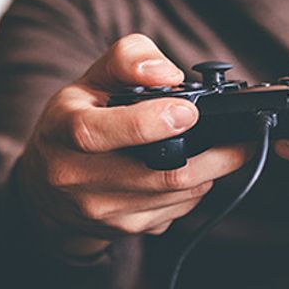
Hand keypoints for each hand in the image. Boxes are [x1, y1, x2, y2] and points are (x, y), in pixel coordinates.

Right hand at [11, 34, 252, 257]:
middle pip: (158, 174)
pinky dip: (195, 190)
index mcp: (63, 131)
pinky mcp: (125, 229)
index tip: (188, 112)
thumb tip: (169, 75)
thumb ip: (129, 59)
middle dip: (211, 155)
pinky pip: (176, 211)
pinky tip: (193, 171)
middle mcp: (77, 177)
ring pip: (176, 195)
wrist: (48, 187)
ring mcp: (102, 210)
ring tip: (222, 150)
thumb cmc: (75, 121)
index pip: (97, 132)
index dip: (147, 123)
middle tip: (240, 138)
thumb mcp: (92, 79)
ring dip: (210, 172)